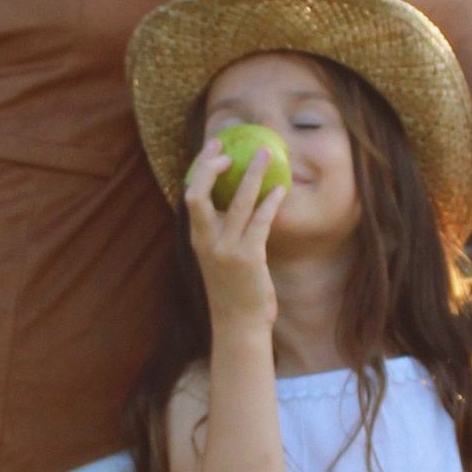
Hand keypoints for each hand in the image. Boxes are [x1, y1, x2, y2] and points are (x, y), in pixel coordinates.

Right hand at [183, 136, 281, 340]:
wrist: (239, 324)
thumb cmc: (234, 290)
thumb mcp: (221, 257)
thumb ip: (224, 232)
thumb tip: (238, 202)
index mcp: (198, 238)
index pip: (190, 194)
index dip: (200, 167)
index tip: (214, 147)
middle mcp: (207, 241)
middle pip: (198, 194)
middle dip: (212, 166)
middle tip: (231, 147)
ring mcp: (226, 250)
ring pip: (237, 202)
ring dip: (252, 175)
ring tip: (265, 154)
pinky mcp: (248, 258)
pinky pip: (260, 222)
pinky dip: (270, 203)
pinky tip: (281, 190)